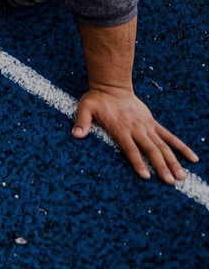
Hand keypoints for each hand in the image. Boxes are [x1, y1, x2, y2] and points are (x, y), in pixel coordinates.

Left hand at [73, 85, 198, 182]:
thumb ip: (82, 121)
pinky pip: (169, 136)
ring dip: (173, 161)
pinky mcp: (153, 123)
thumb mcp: (85, 108)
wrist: (112, 86)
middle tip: (170, 182)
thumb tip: (76, 135)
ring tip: (182, 177)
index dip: (138, 162)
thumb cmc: (97, 99)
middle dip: (161, 166)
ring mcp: (147, 126)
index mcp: (121, 128)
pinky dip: (181, 147)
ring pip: (163, 146)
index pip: (130, 148)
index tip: (146, 176)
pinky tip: (193, 158)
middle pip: (151, 150)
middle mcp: (137, 129)